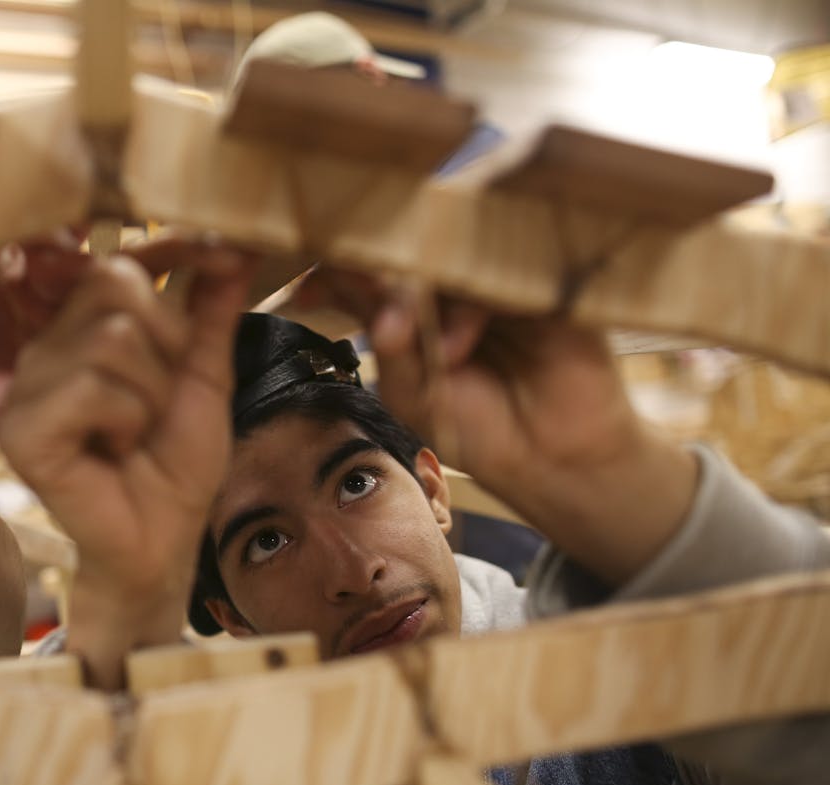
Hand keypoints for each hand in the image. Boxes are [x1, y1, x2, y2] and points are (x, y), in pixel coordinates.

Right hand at [0, 240, 255, 686]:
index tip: (229, 261)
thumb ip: (211, 311)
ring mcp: (24, 387)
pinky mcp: (20, 429)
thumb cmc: (174, 466)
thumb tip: (235, 244)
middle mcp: (41, 347)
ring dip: (149, 395)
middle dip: (165, 346)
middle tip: (158, 403)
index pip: (119, 262)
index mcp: (77, 329)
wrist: (161, 543)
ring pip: (110, 339)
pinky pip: (91, 388)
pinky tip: (112, 452)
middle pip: (116, 285)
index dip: (175, 257)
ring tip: (134, 434)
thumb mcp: (204, 376)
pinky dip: (125, 421)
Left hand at [300, 269, 697, 583]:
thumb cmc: (477, 427)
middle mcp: (450, 287)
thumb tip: (367, 301)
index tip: (304, 293)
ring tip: (440, 356)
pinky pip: (499, 270)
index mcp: (412, 308)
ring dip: (431, 303)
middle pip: (408, 256)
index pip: (367, 272)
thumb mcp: (413, 391)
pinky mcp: (541, 286)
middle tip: (382, 326)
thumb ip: (389, 342)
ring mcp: (494, 282)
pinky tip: (462, 343)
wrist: (549, 459)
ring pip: (450, 260)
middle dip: (386, 285)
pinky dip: (472, 304)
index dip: (334, 271)